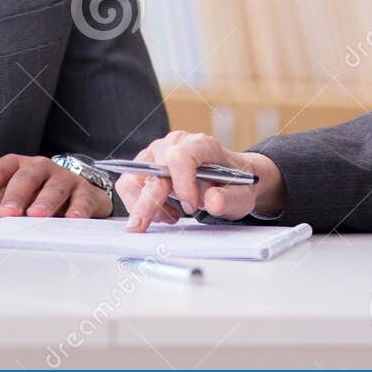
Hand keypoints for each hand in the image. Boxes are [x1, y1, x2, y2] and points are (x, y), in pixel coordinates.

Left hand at [0, 154, 112, 220]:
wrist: (68, 193)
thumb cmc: (23, 196)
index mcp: (11, 166)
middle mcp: (37, 167)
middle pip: (25, 176)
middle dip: (16, 194)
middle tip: (7, 214)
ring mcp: (63, 177)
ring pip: (54, 185)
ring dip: (46, 201)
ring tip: (36, 218)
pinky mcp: (85, 191)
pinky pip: (83, 197)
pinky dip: (79, 207)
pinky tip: (72, 219)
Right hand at [117, 131, 285, 232]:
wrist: (229, 179)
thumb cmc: (233, 184)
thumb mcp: (241, 195)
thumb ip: (229, 199)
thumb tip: (212, 200)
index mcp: (201, 145)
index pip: (181, 157)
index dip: (182, 184)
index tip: (191, 207)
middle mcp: (175, 143)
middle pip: (152, 170)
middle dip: (147, 203)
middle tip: (144, 228)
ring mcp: (158, 152)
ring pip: (134, 178)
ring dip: (144, 205)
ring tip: (169, 217)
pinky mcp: (146, 164)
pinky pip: (130, 185)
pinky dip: (140, 203)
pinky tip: (164, 213)